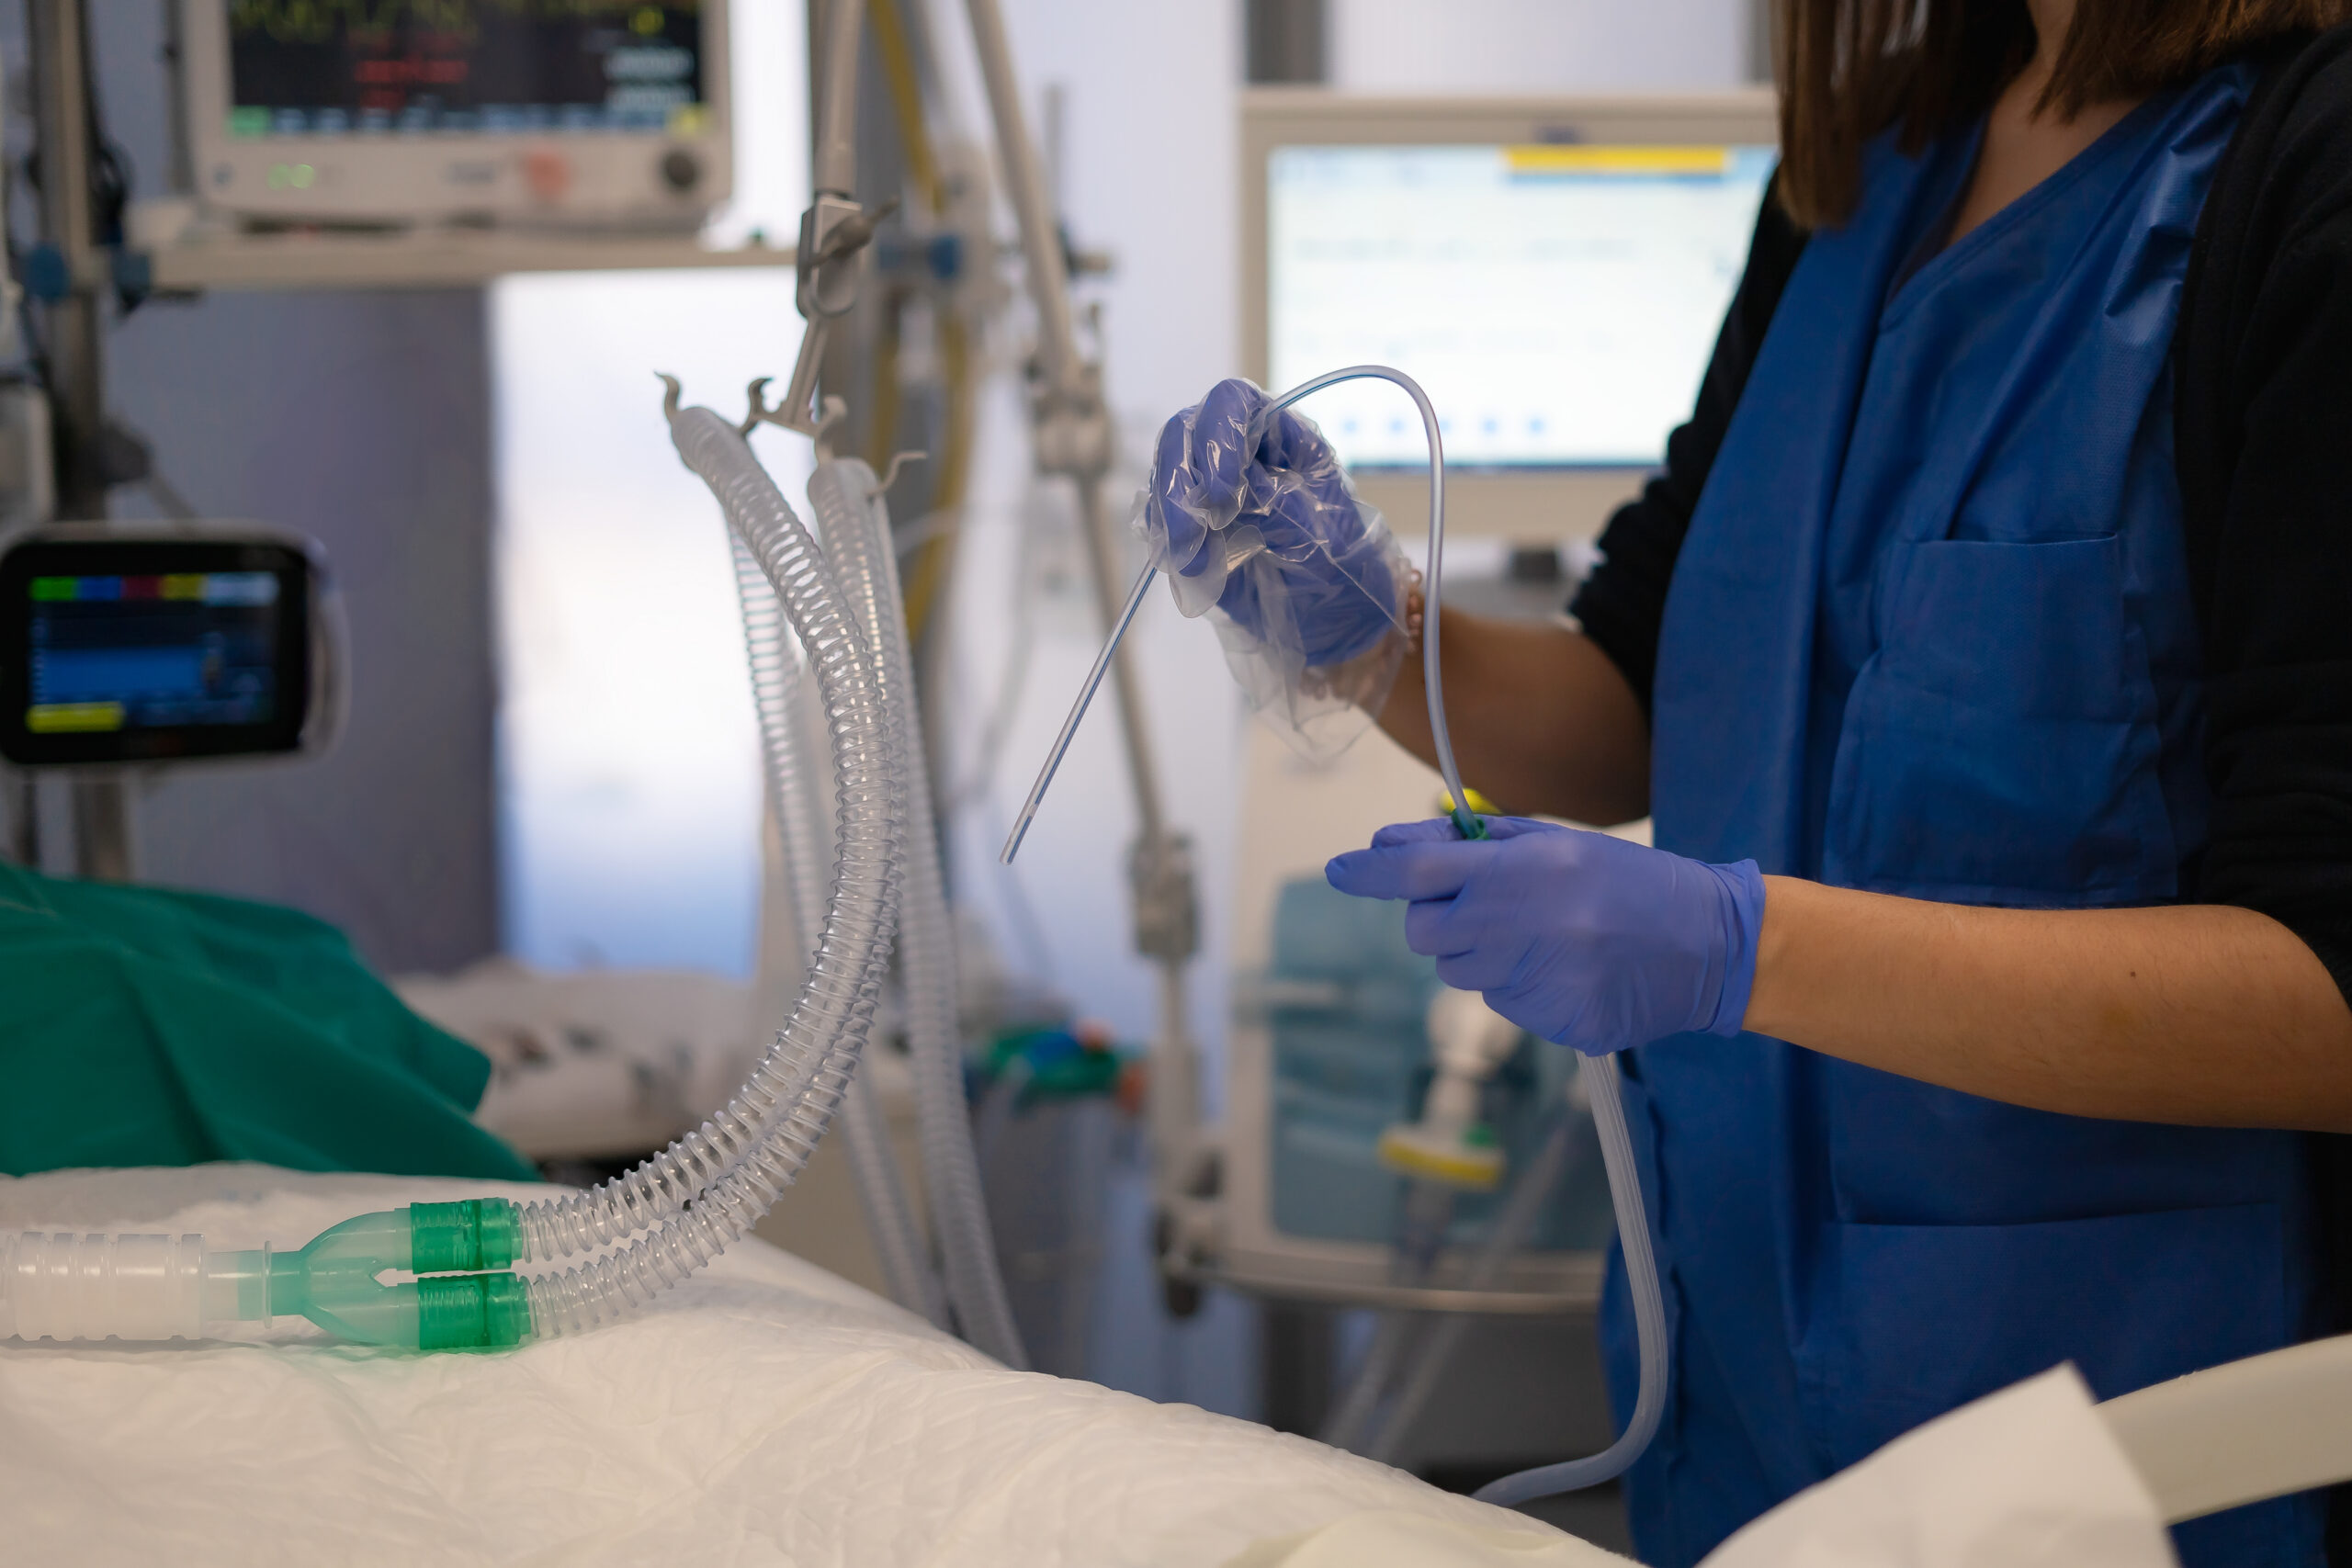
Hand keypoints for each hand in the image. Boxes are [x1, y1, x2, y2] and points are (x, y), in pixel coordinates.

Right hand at [1145, 378, 1400, 666]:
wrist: (1336, 625)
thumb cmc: (1343, 570)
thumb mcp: (1321, 535)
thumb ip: (1274, 504)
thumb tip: (1219, 488)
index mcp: (1282, 437)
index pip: (1234, 402)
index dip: (1217, 433)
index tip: (1220, 492)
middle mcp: (1241, 453)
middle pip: (1184, 434)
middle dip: (1179, 481)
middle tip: (1192, 533)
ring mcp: (1211, 490)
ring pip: (1165, 477)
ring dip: (1170, 518)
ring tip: (1195, 561)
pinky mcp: (1193, 529)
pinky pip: (1160, 522)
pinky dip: (1166, 543)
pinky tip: (1191, 568)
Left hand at [1325, 817, 1764, 1055]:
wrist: (1709, 945)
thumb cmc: (1626, 882)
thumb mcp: (1555, 842)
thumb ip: (1471, 844)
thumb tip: (1389, 844)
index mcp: (1524, 871)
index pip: (1418, 872)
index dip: (1369, 871)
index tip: (1338, 869)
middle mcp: (1524, 926)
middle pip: (1425, 932)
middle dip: (1439, 918)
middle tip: (1485, 906)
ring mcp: (1538, 980)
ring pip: (1458, 972)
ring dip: (1479, 953)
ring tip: (1540, 937)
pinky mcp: (1554, 1022)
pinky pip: (1501, 1003)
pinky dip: (1518, 985)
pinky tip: (1564, 969)